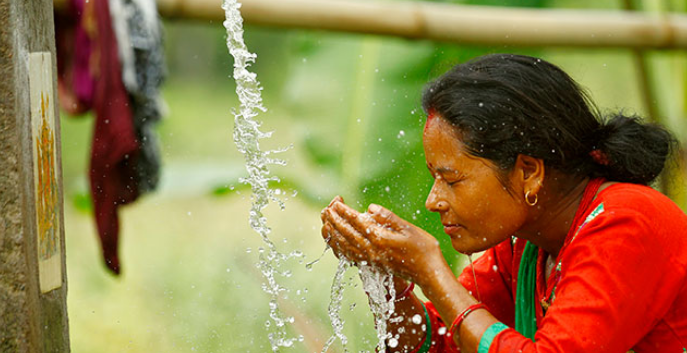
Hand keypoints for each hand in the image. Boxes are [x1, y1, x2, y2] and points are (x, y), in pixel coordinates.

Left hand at [320, 197, 443, 285]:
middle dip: (334, 220)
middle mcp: (372, 250)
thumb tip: (369, 208)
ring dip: (333, 233)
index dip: (344, 211)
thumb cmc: (423, 248)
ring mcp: (371, 259)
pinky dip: (340, 247)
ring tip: (326, 222)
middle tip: (325, 209)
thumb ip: (388, 217)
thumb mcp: (408, 228)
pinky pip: (350, 256)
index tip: (335, 202)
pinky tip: (336, 241)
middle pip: (346, 233)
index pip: (356, 222)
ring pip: (345, 246)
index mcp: (380, 238)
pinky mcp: (372, 265)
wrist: (429, 273)